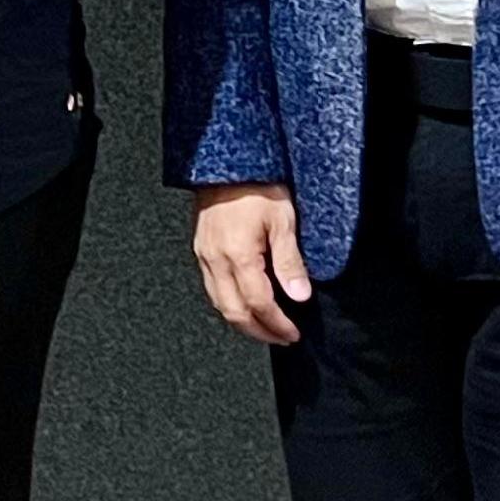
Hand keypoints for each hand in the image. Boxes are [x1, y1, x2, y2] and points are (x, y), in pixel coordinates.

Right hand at [191, 182, 310, 344]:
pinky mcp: (200, 248)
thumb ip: (290, 262)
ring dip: (242, 322)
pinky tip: (243, 303)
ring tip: (264, 327)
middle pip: (234, 312)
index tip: (293, 334)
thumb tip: (299, 296)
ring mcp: (204, 255)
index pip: (259, 304)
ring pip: (219, 303)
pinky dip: (228, 304)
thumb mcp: (283, 221)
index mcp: (238, 255)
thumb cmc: (257, 185)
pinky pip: (211, 287)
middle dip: (259, 332)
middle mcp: (216, 260)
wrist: (227, 162)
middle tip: (281, 338)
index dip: (278, 324)